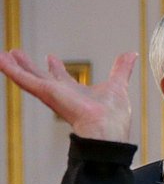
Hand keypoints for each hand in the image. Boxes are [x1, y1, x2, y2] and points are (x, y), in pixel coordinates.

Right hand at [0, 50, 136, 141]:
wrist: (107, 130)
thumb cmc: (114, 115)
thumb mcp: (118, 85)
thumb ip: (121, 69)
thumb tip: (131, 54)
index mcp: (77, 93)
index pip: (63, 79)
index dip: (56, 68)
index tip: (50, 58)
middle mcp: (62, 95)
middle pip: (41, 77)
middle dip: (30, 66)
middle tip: (16, 53)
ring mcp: (52, 95)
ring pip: (28, 78)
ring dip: (15, 67)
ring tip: (3, 55)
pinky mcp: (46, 93)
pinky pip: (24, 80)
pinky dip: (12, 70)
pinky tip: (1, 60)